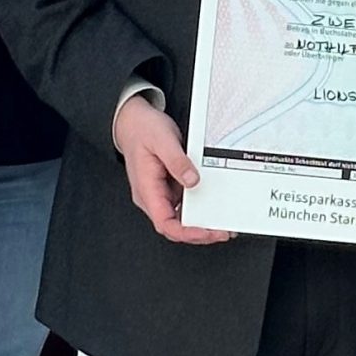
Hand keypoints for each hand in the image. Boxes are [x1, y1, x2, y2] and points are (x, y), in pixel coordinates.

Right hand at [111, 94, 233, 245]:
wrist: (133, 121)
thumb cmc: (142, 130)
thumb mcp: (162, 140)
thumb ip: (177, 161)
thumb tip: (193, 180)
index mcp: (147, 189)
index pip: (164, 222)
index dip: (186, 232)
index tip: (205, 232)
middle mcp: (152, 196)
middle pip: (174, 227)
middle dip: (199, 233)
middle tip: (222, 231)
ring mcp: (160, 194)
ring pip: (180, 220)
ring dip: (201, 225)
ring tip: (222, 225)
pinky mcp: (168, 188)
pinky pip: (183, 206)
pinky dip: (198, 212)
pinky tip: (212, 210)